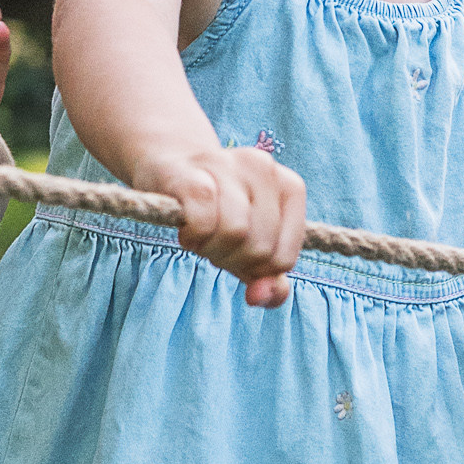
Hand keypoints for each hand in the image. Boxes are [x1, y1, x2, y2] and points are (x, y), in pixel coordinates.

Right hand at [143, 142, 306, 310]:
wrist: (172, 166)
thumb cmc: (219, 211)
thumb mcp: (251, 247)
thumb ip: (267, 280)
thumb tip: (258, 297)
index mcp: (291, 187)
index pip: (284, 258)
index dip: (257, 270)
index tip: (238, 253)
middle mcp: (265, 169)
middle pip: (259, 248)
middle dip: (232, 260)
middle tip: (215, 243)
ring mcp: (230, 166)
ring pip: (235, 233)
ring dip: (211, 249)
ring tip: (201, 234)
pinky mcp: (194, 174)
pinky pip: (203, 222)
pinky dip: (193, 237)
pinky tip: (186, 229)